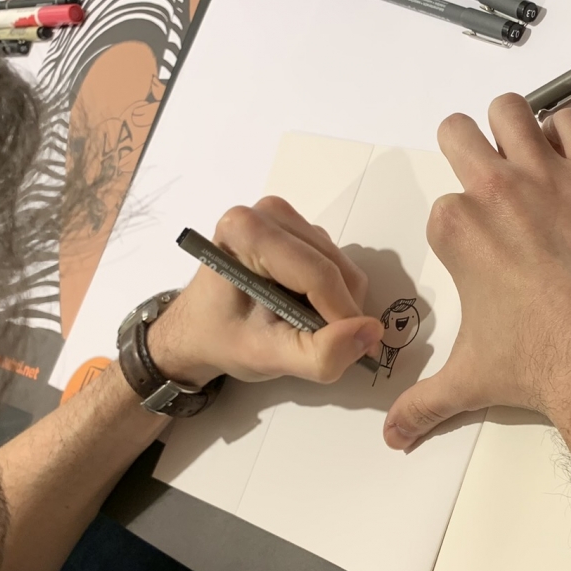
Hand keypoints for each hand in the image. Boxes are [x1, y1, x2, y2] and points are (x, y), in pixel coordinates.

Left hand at [148, 197, 383, 385]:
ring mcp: (284, 217)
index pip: (317, 274)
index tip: (351, 350)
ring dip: (336, 303)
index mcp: (247, 232)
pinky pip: (336, 261)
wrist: (200, 329)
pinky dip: (332, 292)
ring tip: (302, 324)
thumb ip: (320, 353)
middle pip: (334, 267)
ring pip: (341, 264)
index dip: (342, 317)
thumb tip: (370, 332)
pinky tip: (302, 307)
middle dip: (338, 311)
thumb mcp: (269, 357)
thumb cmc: (224, 339)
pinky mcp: (297, 227)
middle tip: (315, 342)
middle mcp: (267, 212)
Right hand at [383, 94, 570, 449]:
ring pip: (511, 109)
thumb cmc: (539, 368)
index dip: (463, 222)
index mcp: (456, 230)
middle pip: (459, 132)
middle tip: (495, 183)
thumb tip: (392, 438)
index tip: (484, 246)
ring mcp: (546, 176)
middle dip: (469, 151)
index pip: (444, 202)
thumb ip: (423, 403)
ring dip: (515, 127)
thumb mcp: (469, 381)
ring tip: (531, 159)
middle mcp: (494, 191)